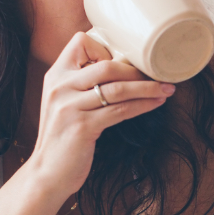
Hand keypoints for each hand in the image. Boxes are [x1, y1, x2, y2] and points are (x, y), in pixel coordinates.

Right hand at [29, 32, 175, 195]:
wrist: (47, 172)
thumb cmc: (64, 135)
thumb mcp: (65, 100)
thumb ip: (83, 82)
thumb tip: (125, 66)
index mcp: (56, 74)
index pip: (81, 42)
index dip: (107, 47)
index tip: (127, 60)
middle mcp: (60, 86)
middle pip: (108, 66)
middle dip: (138, 70)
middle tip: (159, 75)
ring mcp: (69, 107)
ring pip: (118, 88)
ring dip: (148, 87)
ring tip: (167, 88)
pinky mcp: (82, 127)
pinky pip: (121, 110)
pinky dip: (143, 105)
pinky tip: (156, 103)